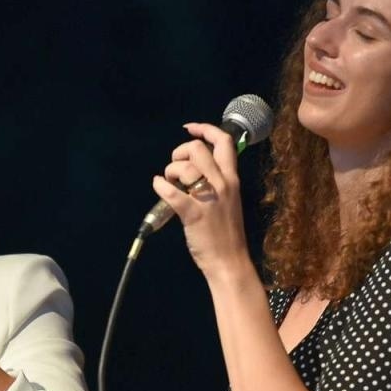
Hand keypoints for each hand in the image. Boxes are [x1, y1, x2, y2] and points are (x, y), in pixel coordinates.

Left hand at [151, 122, 252, 282]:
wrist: (229, 261)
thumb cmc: (226, 232)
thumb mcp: (228, 200)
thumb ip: (216, 182)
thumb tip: (193, 169)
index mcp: (232, 179)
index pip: (224, 141)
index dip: (205, 129)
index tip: (190, 129)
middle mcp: (223, 184)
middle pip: (199, 149)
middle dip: (180, 151)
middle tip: (175, 168)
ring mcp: (209, 199)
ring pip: (185, 167)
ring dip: (170, 170)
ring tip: (169, 182)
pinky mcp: (194, 214)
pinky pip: (172, 193)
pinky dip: (160, 187)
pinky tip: (159, 188)